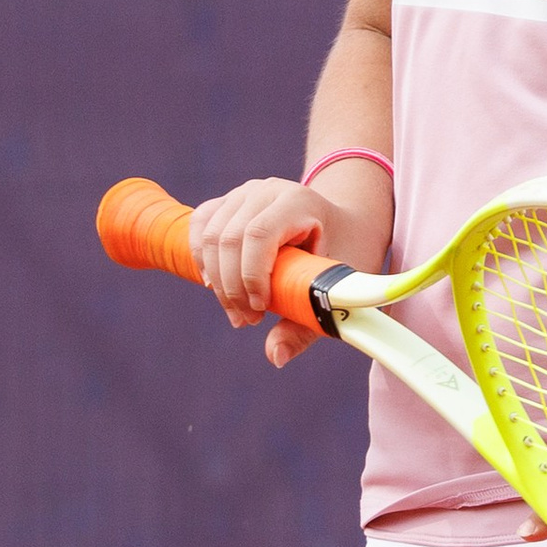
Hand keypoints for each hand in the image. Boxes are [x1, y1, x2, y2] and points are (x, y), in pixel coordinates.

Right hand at [187, 177, 333, 367]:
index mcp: (299, 201)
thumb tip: (274, 357)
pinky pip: (200, 229)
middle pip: (228, 238)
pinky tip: (215, 286)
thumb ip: (305, 324)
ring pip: (209, 236)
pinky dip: (203, 261)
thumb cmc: (346, 254)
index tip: (261, 310)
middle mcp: (267, 190)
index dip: (251, 275)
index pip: (259, 233)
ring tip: (237, 313)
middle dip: (232, 287)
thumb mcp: (335, 289)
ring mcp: (244, 193)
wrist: (343, 222)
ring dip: (217, 281)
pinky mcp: (228, 203)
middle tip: (247, 321)